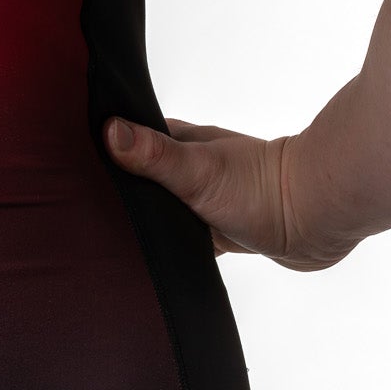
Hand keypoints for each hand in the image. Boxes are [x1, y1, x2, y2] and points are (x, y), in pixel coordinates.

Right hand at [103, 116, 355, 272]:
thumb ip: (155, 155)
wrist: (317, 220)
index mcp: (184, 145)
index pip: (132, 139)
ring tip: (108, 236)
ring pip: (162, 209)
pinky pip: (183, 238)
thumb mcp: (199, 170)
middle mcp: (193, 170)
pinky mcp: (221, 233)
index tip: (73, 158)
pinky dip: (169, 246)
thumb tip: (109, 129)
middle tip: (83, 205)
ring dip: (145, 219)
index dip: (104, 146)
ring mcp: (207, 202)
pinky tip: (153, 260)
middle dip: (119, 188)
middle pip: (144, 177)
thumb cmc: (264, 188)